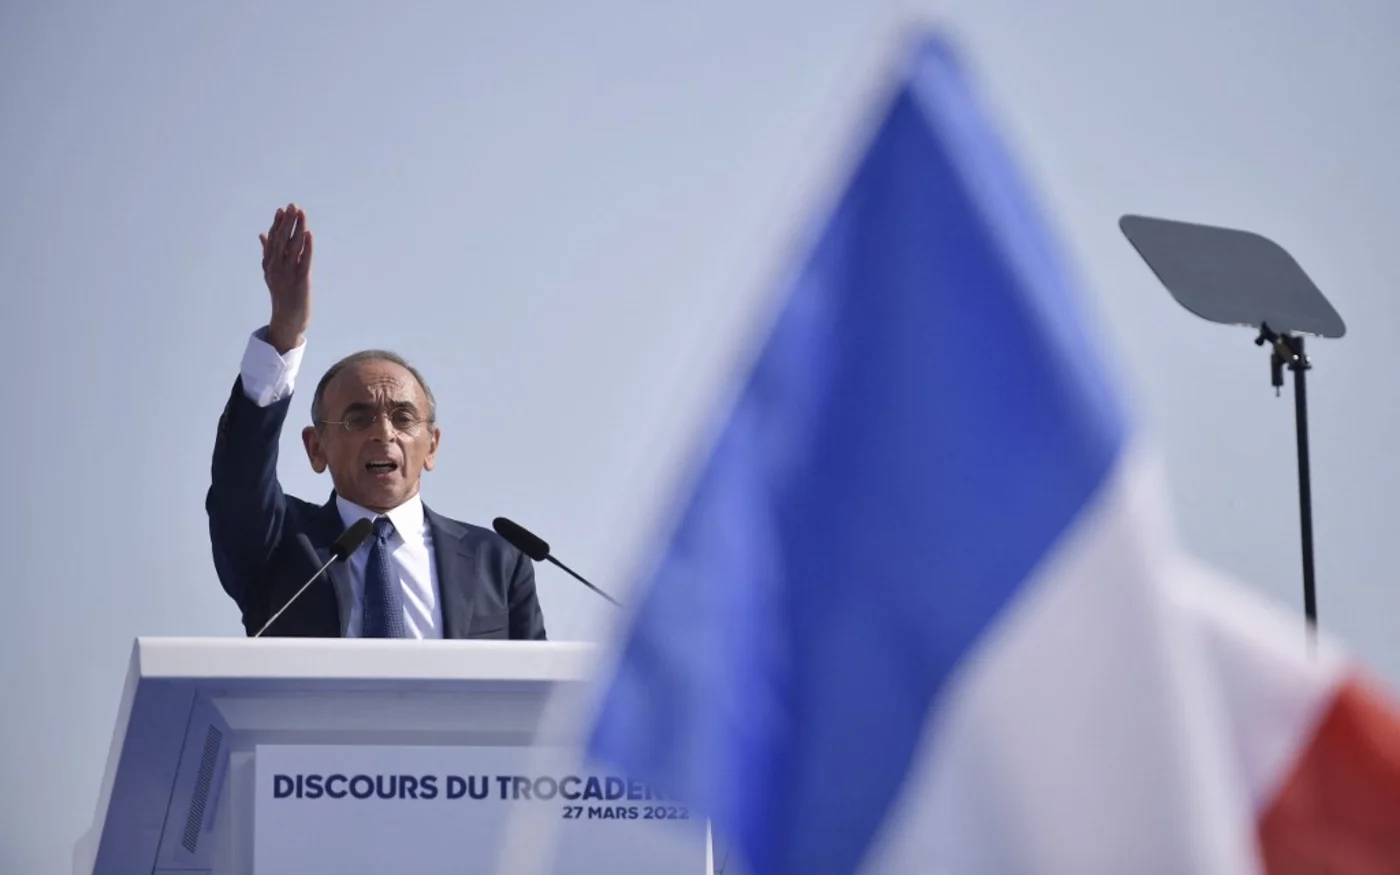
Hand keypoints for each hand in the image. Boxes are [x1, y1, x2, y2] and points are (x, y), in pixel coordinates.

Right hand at [259, 203, 312, 353]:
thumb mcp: (272, 274)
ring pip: (292, 247)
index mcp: (269, 265)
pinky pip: (304, 260)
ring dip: (297, 229)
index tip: (281, 209)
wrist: (287, 322)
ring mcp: (288, 275)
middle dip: (287, 222)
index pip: (273, 240)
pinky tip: (309, 234)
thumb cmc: (282, 297)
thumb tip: (262, 234)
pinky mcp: (301, 282)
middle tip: (292, 206)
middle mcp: (276, 268)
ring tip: (301, 213)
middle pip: (281, 240)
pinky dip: (307, 246)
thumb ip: (268, 253)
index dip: (277, 224)